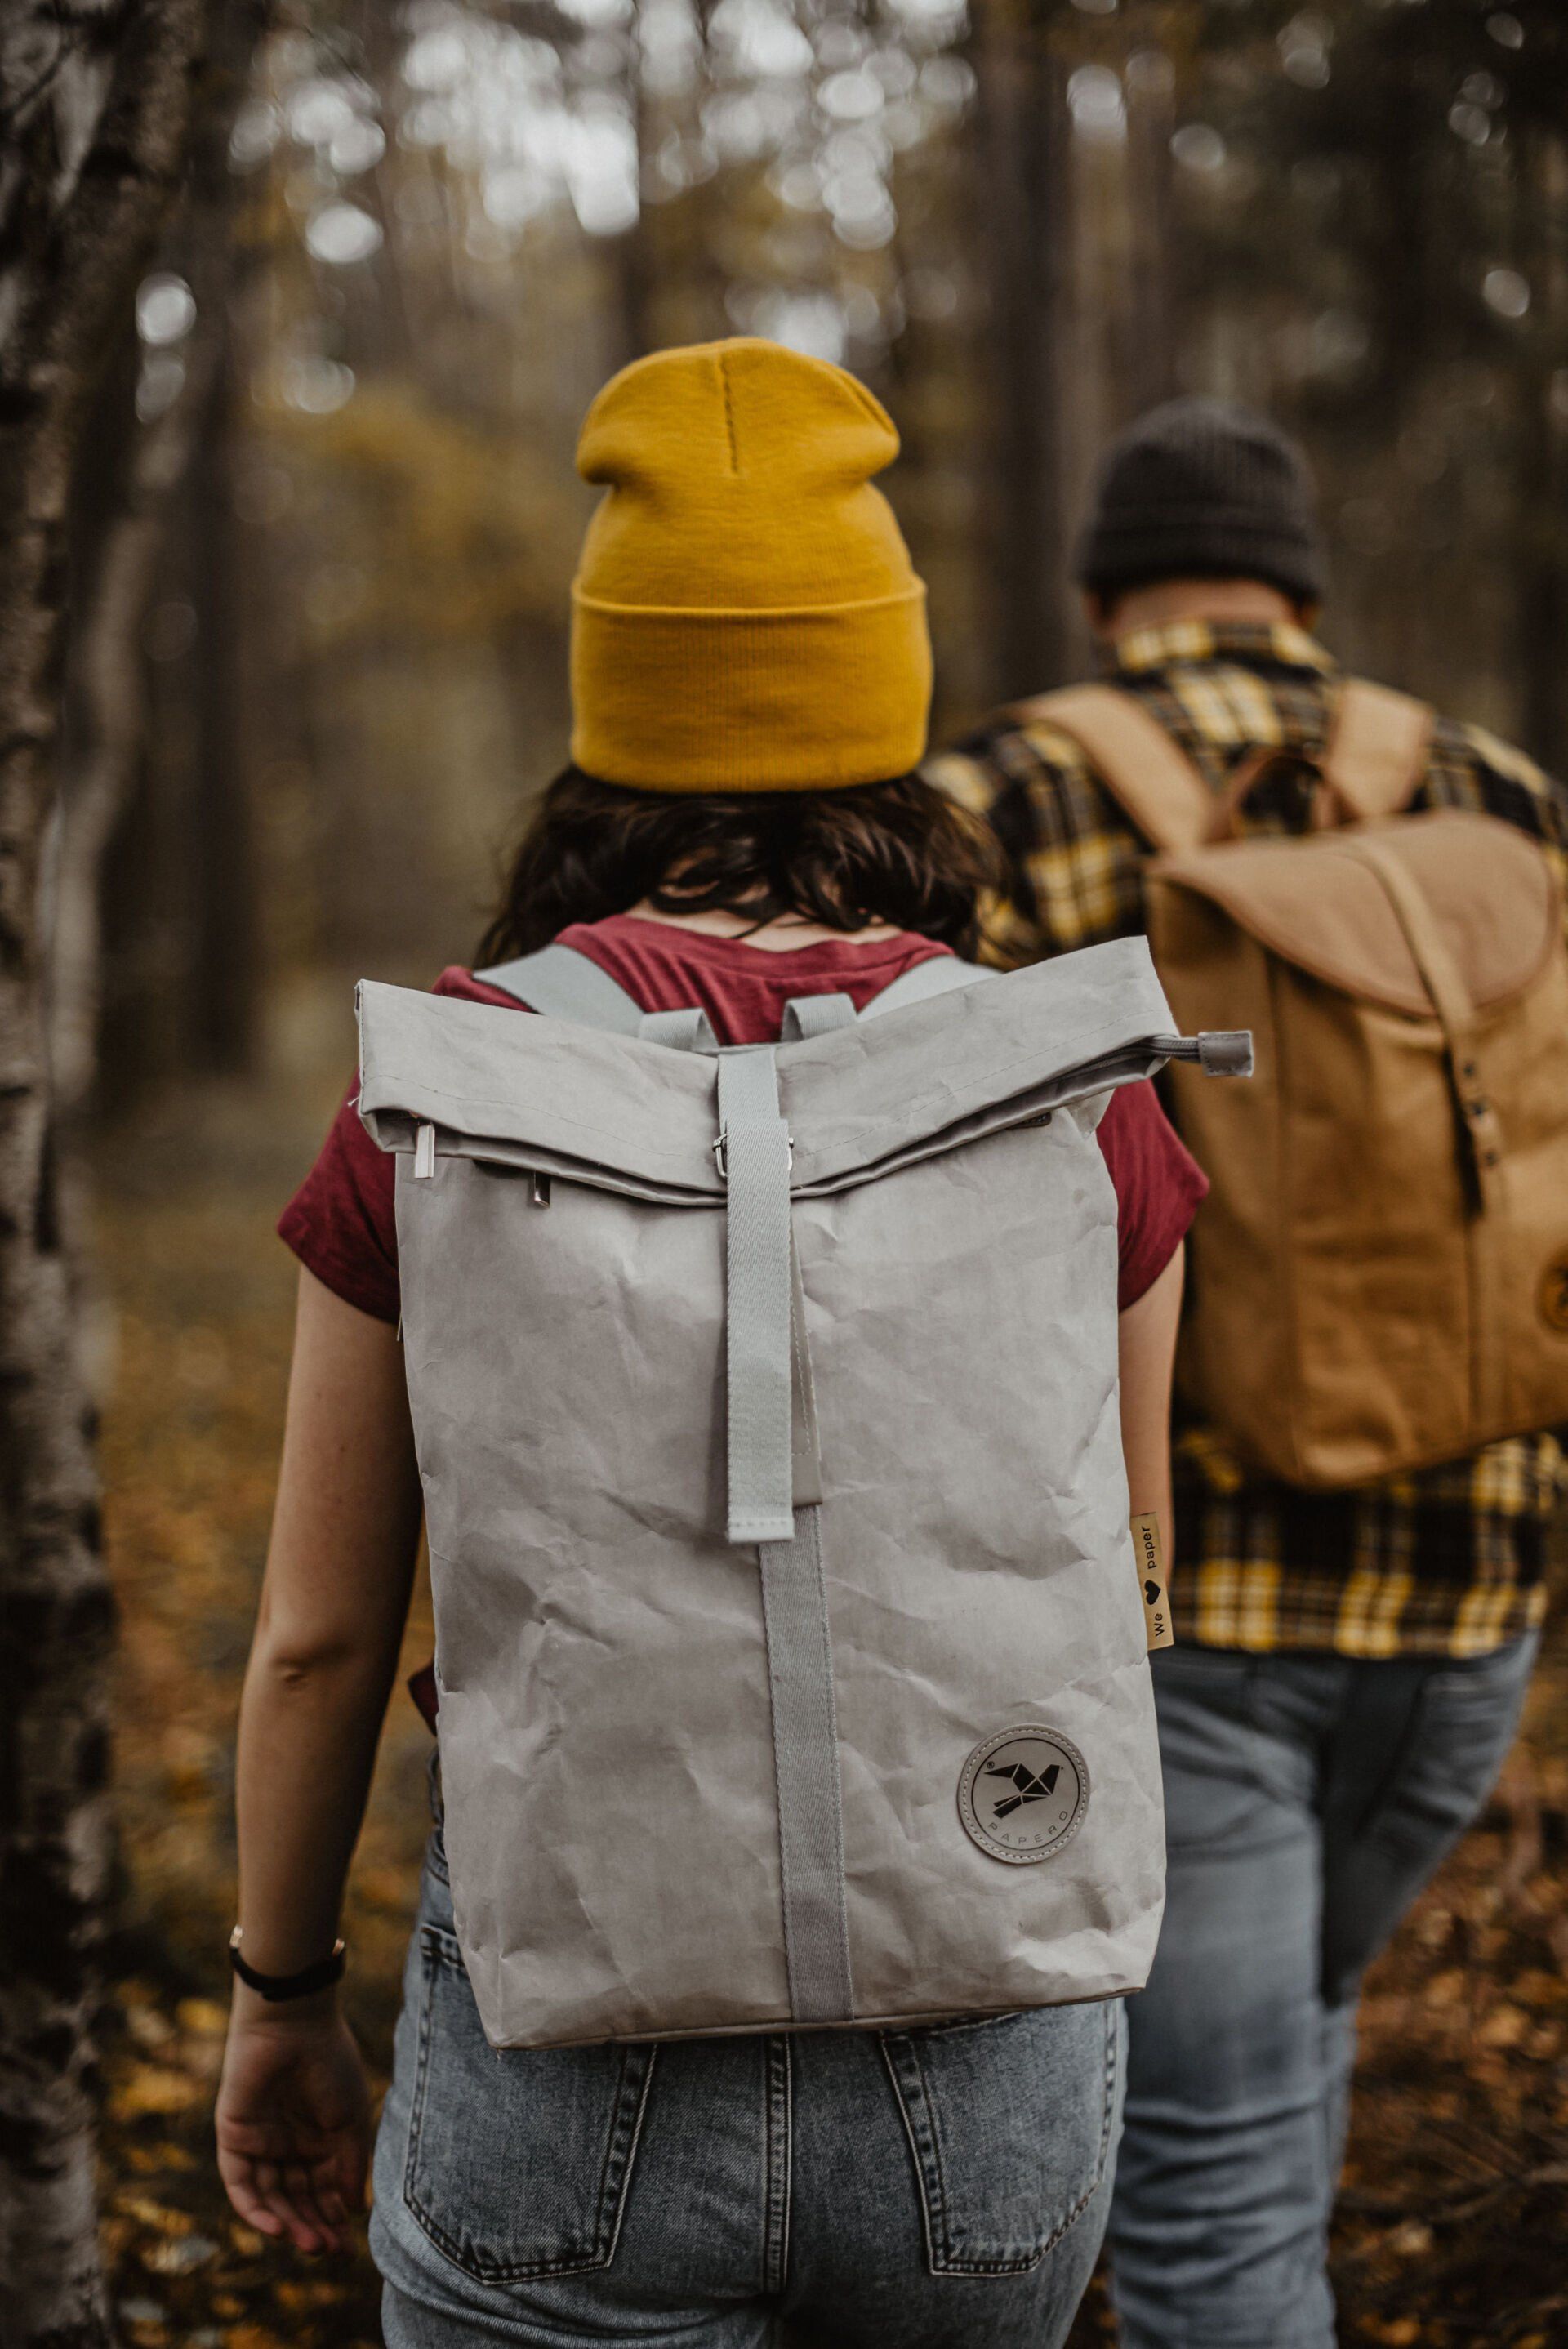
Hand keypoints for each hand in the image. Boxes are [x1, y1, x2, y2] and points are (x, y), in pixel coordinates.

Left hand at [216, 1989, 371, 2253]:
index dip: (334, 2219)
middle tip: (329, 2252)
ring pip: (271, 2197)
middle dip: (313, 2227)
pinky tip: (277, 2228)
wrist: (294, 2024)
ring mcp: (260, 2143)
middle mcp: (288, 2145)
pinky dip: (256, 2210)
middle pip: (297, 2199)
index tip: (348, 2249)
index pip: (323, 2190)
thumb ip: (348, 2164)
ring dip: (288, 2224)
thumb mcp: (349, 2119)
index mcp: (318, 2138)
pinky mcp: (234, 2138)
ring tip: (310, 2245)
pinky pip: (241, 2184)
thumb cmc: (329, 2063)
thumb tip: (352, 2210)